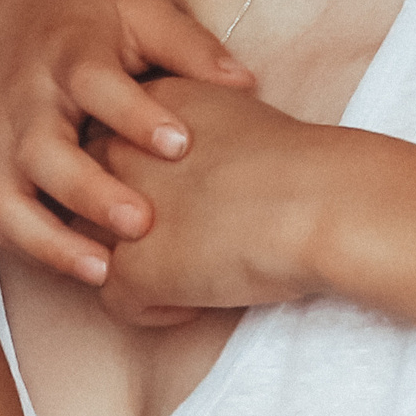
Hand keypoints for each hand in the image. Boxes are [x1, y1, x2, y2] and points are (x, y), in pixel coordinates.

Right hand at [0, 0, 252, 285]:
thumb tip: (246, 85)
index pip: (94, 83)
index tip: (179, 144)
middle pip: (43, 150)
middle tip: (141, 223)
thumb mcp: (136, 10)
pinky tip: (83, 272)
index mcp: (68, 53)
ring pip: (8, 198)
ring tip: (104, 271)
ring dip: (50, 240)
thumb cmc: (82, 16)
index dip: (134, 115)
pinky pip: (0, 219)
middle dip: (88, 191)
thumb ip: (188, 47)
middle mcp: (25, 101)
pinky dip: (35, 251)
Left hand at [97, 77, 358, 323]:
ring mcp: (119, 213)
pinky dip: (155, 310)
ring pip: (91, 247)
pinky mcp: (132, 270)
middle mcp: (120, 152)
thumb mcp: (237, 117)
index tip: (185, 196)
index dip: (138, 176)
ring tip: (187, 272)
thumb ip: (195, 133)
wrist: (324, 203)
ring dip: (133, 263)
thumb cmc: (304, 165)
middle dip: (122, 219)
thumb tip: (191, 168)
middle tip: (181, 239)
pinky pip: (117, 302)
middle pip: (91, 190)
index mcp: (149, 106)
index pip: (110, 139)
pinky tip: (198, 302)